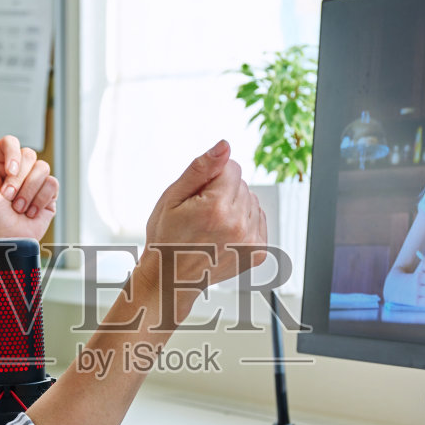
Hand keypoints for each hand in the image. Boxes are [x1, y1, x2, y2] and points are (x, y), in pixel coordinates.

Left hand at [0, 116, 56, 240]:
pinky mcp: (49, 195)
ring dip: (28, 192)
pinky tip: (30, 212)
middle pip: (30, 155)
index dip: (12, 156)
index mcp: (0, 162)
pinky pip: (53, 184)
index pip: (12, 142)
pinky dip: (40, 200)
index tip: (7, 173)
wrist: (3, 238)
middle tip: (7, 198)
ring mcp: (35, 181)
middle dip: (18, 180)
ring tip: (18, 208)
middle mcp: (18, 169)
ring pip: (43, 169)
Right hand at [142, 140, 267, 312]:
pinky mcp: (258, 251)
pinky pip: (258, 219)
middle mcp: (238, 225)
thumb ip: (201, 168)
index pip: (233, 167)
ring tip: (212, 226)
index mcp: (216, 208)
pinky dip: (244, 222)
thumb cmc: (166, 237)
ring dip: (235, 207)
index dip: (212, 178)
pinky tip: (225, 234)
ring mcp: (251, 241)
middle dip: (224, 192)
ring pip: (252, 201)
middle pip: (243, 184)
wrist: (172, 278)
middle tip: (201, 215)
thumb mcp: (173, 197)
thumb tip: (225, 146)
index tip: (197, 197)